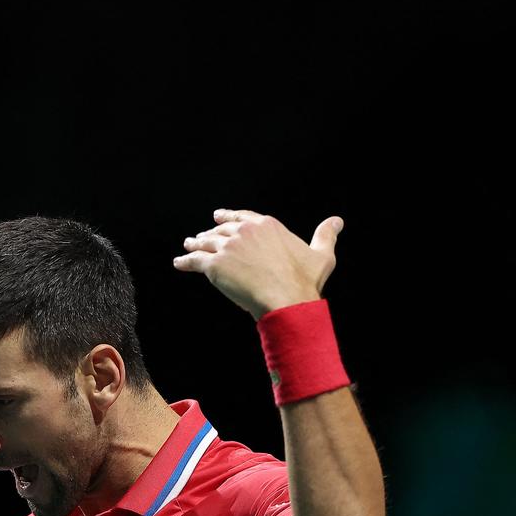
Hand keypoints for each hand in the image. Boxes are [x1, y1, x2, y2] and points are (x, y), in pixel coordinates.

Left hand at [173, 208, 342, 318]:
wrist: (287, 299)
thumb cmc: (305, 280)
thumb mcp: (321, 255)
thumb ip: (325, 235)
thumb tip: (337, 220)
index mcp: (267, 225)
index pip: (243, 217)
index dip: (230, 217)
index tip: (219, 216)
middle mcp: (245, 231)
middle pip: (222, 230)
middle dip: (210, 232)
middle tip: (201, 236)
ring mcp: (228, 247)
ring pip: (206, 243)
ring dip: (195, 244)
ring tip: (188, 246)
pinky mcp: (215, 265)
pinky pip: (195, 261)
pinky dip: (185, 262)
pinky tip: (178, 263)